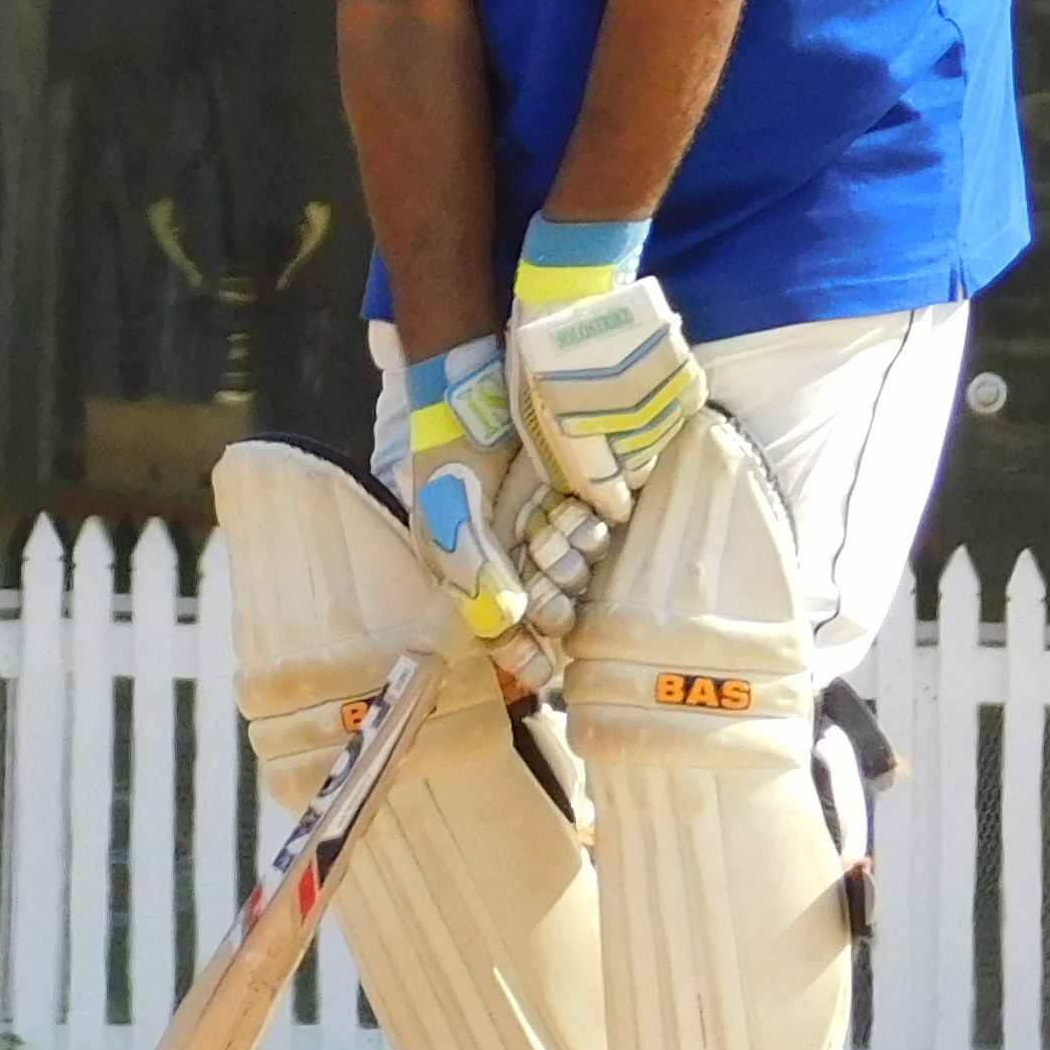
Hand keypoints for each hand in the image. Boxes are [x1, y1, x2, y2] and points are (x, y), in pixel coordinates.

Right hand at [397, 339, 566, 690]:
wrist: (480, 377)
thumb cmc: (453, 448)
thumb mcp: (448, 507)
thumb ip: (475, 565)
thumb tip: (510, 619)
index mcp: (474, 567)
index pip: (498, 630)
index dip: (518, 653)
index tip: (539, 672)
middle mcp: (517, 553)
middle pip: (546, 604)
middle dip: (552, 599)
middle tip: (550, 576)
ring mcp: (553, 523)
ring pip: (576, 569)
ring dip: (575, 560)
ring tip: (566, 530)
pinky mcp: (585, 494)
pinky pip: (601, 528)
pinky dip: (595, 525)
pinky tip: (584, 511)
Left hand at [507, 273, 706, 545]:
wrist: (570, 292)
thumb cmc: (539, 349)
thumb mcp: (532, 407)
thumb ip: (555, 446)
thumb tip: (572, 474)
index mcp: (584, 443)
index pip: (607, 492)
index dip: (610, 501)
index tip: (612, 502)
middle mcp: (624, 430)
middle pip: (637, 469)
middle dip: (627, 469)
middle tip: (616, 456)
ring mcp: (654, 402)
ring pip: (661, 440)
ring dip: (648, 438)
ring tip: (634, 425)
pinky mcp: (676, 372)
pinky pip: (687, 405)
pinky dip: (674, 408)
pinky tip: (657, 401)